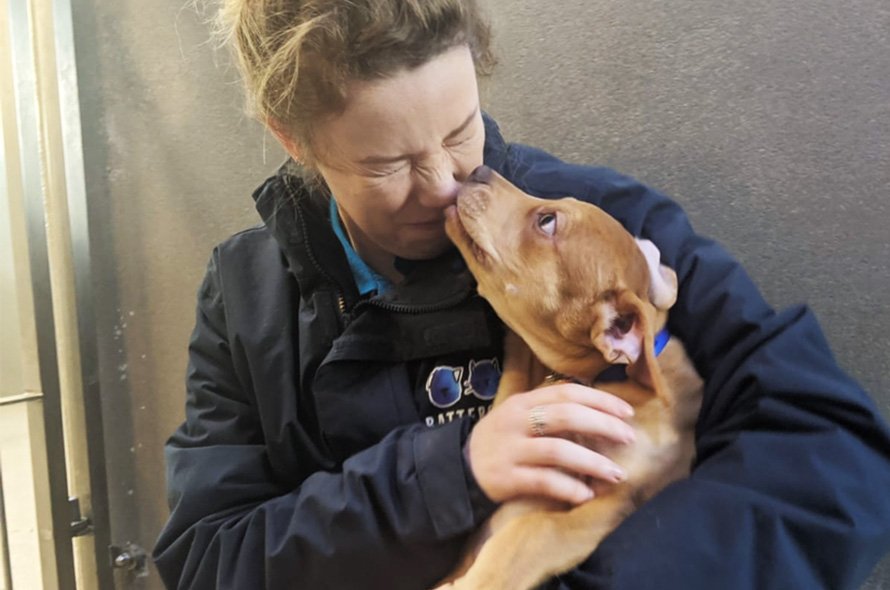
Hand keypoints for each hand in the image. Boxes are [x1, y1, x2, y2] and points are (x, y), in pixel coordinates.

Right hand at [466, 382, 635, 504]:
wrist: (460, 468)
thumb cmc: (502, 440)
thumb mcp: (520, 416)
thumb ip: (551, 410)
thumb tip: (600, 412)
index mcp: (524, 402)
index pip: (568, 392)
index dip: (601, 401)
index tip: (628, 413)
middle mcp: (517, 421)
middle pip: (567, 416)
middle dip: (604, 426)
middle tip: (629, 439)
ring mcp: (511, 449)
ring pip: (558, 450)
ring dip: (593, 462)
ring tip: (616, 474)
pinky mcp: (506, 478)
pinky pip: (544, 481)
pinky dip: (569, 488)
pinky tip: (586, 495)